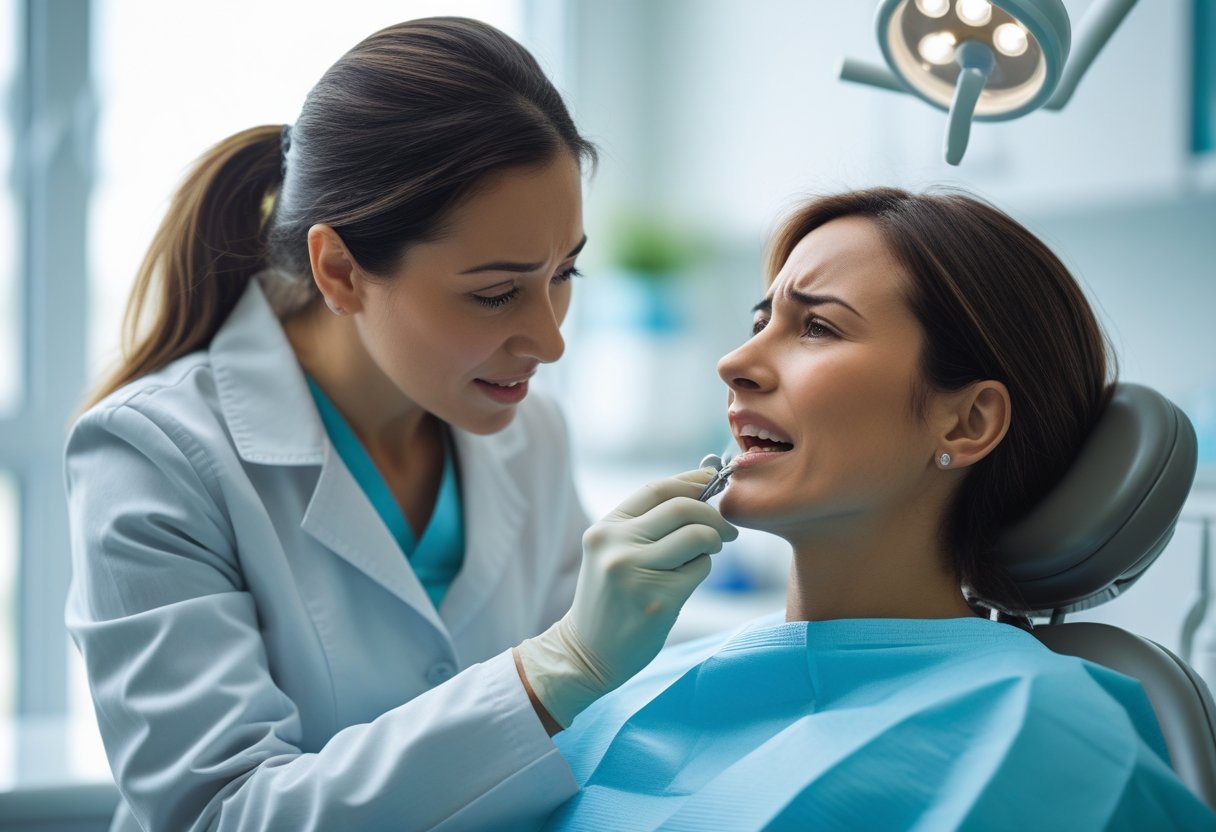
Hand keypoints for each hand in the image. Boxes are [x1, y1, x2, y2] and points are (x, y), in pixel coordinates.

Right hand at [515, 467, 737, 727]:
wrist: (587, 652)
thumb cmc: (610, 597)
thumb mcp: (613, 552)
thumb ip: (647, 523)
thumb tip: (700, 487)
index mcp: (605, 529)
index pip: (657, 489)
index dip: (691, 481)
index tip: (713, 482)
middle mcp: (616, 545)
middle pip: (683, 509)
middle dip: (714, 516)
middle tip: (727, 530)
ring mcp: (637, 573)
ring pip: (698, 537)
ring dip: (713, 542)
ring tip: (706, 555)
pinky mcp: (659, 600)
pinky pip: (700, 570)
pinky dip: (701, 571)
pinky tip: (685, 583)